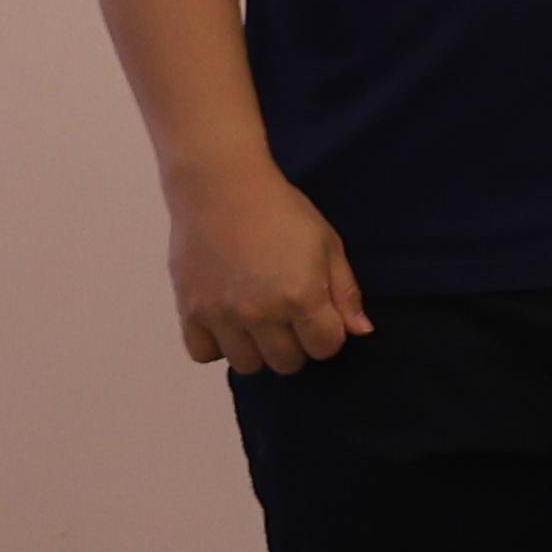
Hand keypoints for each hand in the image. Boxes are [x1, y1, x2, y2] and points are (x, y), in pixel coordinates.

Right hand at [169, 158, 371, 373]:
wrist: (220, 187)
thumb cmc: (282, 210)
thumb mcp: (327, 243)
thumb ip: (345, 291)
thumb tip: (361, 332)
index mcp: (302, 296)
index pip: (325, 348)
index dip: (329, 336)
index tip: (321, 318)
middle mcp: (262, 313)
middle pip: (287, 363)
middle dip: (296, 346)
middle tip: (289, 320)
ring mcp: (222, 315)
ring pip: (247, 365)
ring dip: (257, 350)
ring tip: (257, 323)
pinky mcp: (190, 311)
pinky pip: (203, 355)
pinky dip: (216, 346)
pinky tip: (227, 324)